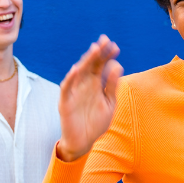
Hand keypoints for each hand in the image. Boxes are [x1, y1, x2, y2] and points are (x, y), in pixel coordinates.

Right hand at [57, 36, 122, 161]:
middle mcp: (85, 84)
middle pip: (91, 65)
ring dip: (86, 61)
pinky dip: (70, 79)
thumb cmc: (97, 122)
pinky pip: (66, 88)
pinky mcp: (65, 101)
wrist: (84, 142)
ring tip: (94, 50)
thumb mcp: (109, 104)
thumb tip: (118, 65)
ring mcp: (74, 92)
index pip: (101, 65)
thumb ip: (113, 86)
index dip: (107, 55)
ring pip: (79, 72)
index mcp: (96, 84)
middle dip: (97, 53)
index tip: (115, 47)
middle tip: (105, 41)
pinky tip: (76, 69)